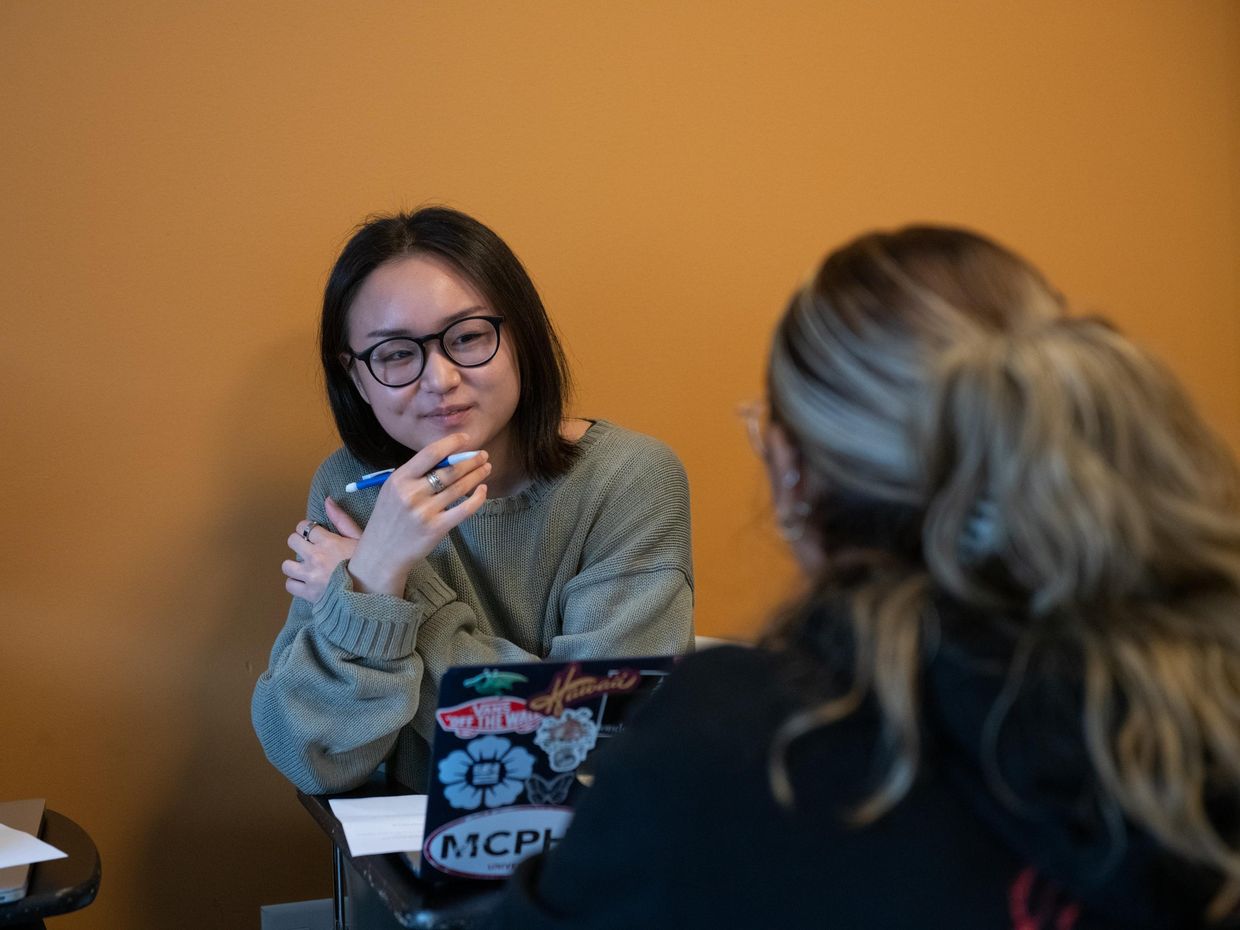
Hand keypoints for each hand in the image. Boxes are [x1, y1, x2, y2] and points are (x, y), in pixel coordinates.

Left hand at [283, 498, 362, 602]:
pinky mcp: (309, 593)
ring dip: (295, 565)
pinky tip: (306, 582)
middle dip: (299, 542)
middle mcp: (315, 557)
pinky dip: (296, 583)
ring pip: (287, 565)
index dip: (308, 529)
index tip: (314, 534)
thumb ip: (342, 519)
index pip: (305, 527)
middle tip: (309, 548)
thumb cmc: (369, 563)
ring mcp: (310, 576)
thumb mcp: (360, 538)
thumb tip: (327, 500)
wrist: (372, 592)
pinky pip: (290, 585)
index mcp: (328, 542)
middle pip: (292, 541)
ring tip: (306, 567)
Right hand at [347, 434, 490, 595]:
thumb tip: (447, 458)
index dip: (451, 443)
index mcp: (400, 479)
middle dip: (471, 460)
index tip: (466, 438)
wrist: (381, 553)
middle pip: (450, 471)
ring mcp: (425, 512)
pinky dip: (478, 498)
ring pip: (459, 488)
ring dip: (477, 475)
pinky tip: (483, 490)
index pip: (430, 454)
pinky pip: (464, 509)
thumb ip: (414, 475)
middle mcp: (412, 493)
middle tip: (483, 455)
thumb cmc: (389, 519)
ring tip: (486, 468)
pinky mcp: (436, 528)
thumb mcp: (392, 491)